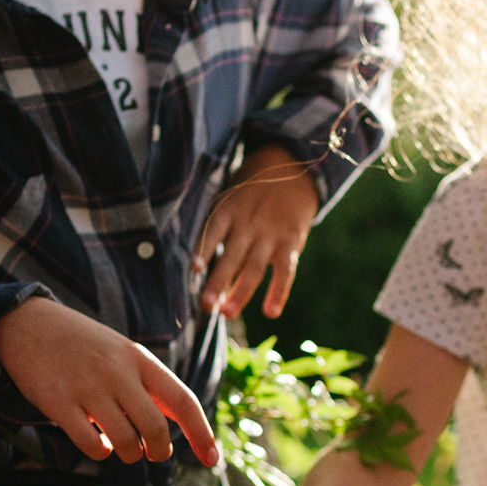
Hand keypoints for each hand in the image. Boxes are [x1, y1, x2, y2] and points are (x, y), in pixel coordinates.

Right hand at [0, 296, 219, 466]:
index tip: (212, 459)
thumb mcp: (125, 353)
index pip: (183, 400)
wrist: (29, 325)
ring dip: (130, 455)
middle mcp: (118, 372)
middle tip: (154, 454)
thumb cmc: (86, 347)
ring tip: (125, 450)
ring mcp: (87, 388)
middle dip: (160, 451)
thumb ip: (152, 385)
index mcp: (140, 359)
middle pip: (156, 428)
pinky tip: (99, 445)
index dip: (202, 433)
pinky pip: (90, 444)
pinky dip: (101, 453)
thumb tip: (186, 424)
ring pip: (125, 442)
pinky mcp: (59, 403)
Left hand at [196, 143, 319, 317]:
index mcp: (229, 210)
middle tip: (205, 305)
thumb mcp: (229, 197)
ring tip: (227, 314)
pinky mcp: (290, 244)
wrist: (292, 171)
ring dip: (241, 293)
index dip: (204, 249)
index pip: (213, 231)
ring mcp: (271, 235)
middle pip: (232, 256)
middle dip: (218, 282)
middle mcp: (249, 223)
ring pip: (254, 268)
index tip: (193, 268)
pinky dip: (279, 292)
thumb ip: (216, 227)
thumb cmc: (249, 194)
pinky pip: (285, 271)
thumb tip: (196, 266)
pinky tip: (270, 312)